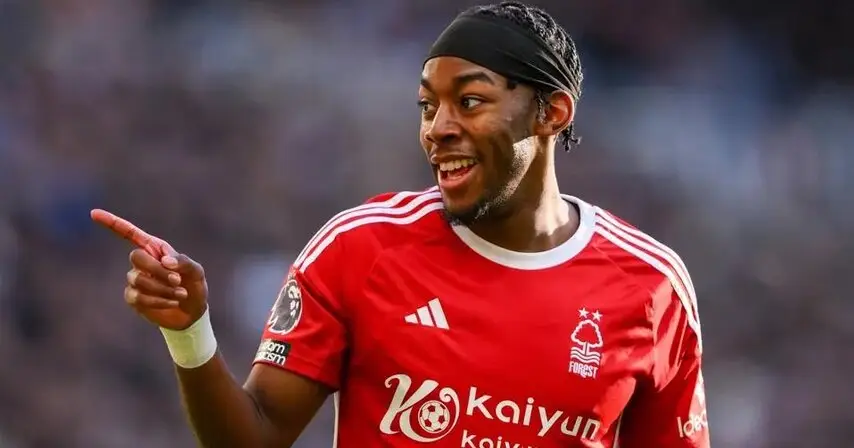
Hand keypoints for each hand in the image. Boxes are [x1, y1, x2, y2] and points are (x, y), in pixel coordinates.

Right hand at [91, 209, 208, 329]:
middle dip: (157, 269)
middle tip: (178, 280)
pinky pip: (138, 296)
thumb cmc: (193, 285)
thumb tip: (165, 261)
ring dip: (162, 287)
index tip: (94, 213)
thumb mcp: (196, 271)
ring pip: (138, 279)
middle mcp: (142, 262)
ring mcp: (136, 280)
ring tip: (181, 293)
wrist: (192, 311)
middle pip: (135, 256)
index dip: (112, 223)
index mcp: (155, 249)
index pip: (130, 233)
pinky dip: (158, 300)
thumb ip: (184, 262)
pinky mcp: (134, 298)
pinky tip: (173, 301)